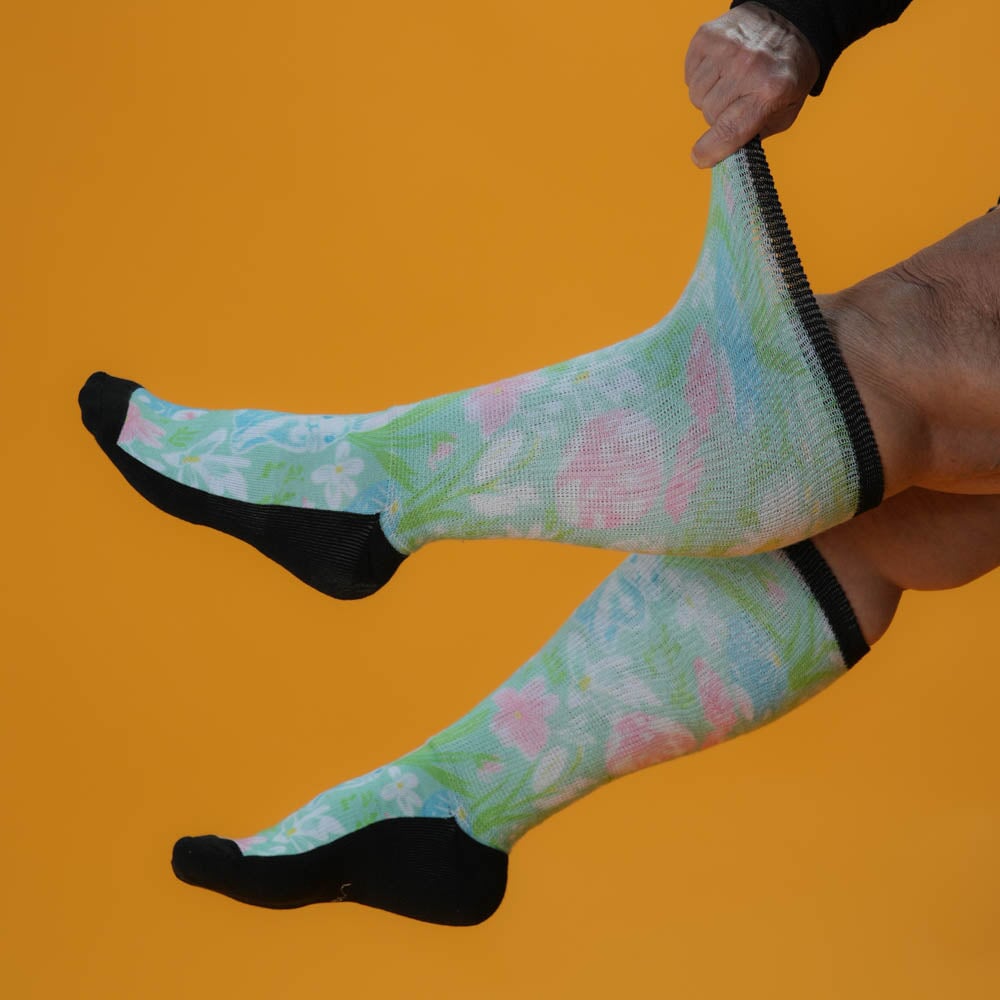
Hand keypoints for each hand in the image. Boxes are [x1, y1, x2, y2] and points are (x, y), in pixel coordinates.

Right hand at [685, 2, 819, 167]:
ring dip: (709, 96)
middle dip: (718, 116)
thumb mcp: (784, 111)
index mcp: (771, 90)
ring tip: (729, 83)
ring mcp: (726, 48)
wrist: (789, 23)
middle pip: (709, 114)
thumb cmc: (785, 75)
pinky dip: (701, 77)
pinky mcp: (707, 36)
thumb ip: (754, 136)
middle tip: (736, 102)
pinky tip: (720, 69)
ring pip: (697, 96)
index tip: (700, 158)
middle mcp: (748, 67)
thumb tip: (722, 155)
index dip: (710, 151)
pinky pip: (690, 75)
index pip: (729, 131)